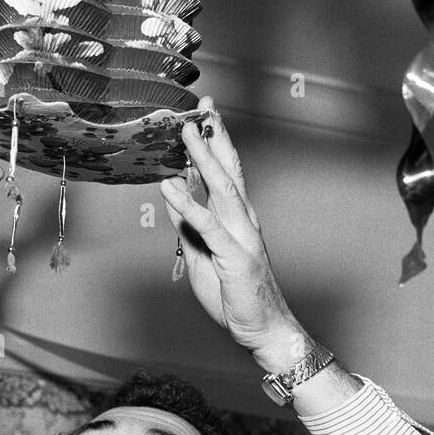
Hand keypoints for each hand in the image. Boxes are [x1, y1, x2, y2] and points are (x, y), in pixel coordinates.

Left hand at [159, 98, 297, 358]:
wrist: (262, 329)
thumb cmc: (235, 297)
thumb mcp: (200, 258)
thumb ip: (188, 228)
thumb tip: (174, 197)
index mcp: (236, 220)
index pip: (224, 174)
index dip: (213, 144)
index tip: (200, 115)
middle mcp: (242, 221)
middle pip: (228, 170)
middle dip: (214, 136)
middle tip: (202, 105)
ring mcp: (242, 236)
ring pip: (222, 188)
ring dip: (203, 158)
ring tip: (185, 132)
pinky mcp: (235, 256)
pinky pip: (208, 226)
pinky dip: (188, 204)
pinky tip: (172, 186)